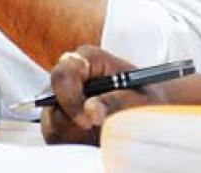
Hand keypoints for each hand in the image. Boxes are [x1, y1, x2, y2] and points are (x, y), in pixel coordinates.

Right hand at [41, 45, 166, 145]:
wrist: (148, 110)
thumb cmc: (146, 97)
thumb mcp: (139, 98)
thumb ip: (115, 101)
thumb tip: (91, 110)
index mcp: (87, 60)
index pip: (63, 75)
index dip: (70, 98)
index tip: (88, 121)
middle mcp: (70, 77)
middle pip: (52, 102)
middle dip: (73, 122)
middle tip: (97, 132)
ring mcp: (62, 99)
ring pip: (52, 122)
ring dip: (76, 134)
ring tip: (102, 133)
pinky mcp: (60, 119)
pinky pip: (56, 136)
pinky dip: (75, 142)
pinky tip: (95, 138)